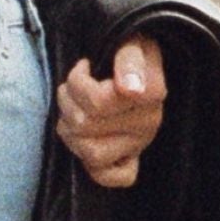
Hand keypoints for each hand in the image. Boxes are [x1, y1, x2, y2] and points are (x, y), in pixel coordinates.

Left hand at [56, 34, 165, 189]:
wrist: (136, 66)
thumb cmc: (126, 52)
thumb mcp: (130, 42)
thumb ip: (130, 60)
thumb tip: (130, 89)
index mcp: (151, 94)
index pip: (98, 102)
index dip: (78, 83)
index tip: (86, 67)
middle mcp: (149, 123)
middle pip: (85, 124)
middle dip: (68, 102)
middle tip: (72, 88)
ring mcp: (139, 145)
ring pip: (89, 151)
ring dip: (70, 129)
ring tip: (73, 109)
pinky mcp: (131, 162)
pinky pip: (107, 178)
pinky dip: (90, 164)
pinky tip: (87, 140)